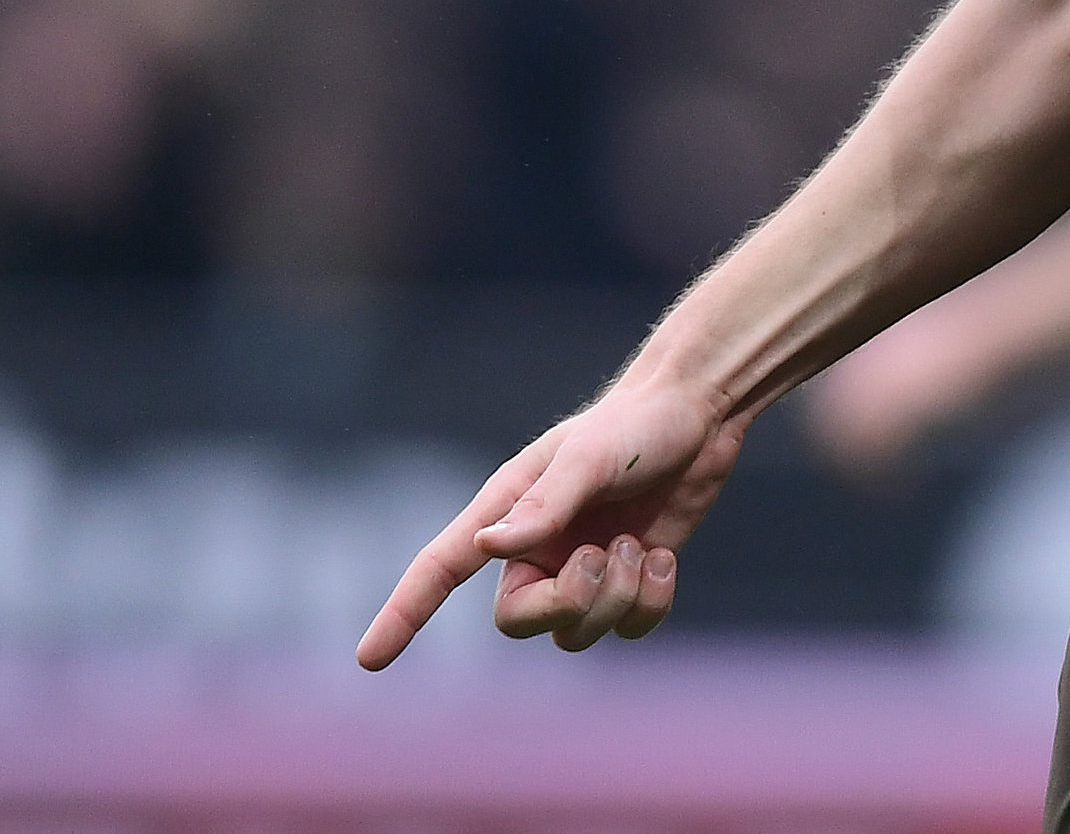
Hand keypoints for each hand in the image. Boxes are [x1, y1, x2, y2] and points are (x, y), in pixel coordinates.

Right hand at [357, 376, 747, 666]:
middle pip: (518, 621)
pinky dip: (650, 602)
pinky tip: (664, 558)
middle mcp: (537, 546)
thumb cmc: (637, 423)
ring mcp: (582, 565)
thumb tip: (487, 549)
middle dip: (565, 604)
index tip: (369, 659)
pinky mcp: (628, 579)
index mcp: (508, 510)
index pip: (442, 568)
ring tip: (639, 545)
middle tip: (606, 557)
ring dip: (616, 597)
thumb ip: (544, 505)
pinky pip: (628, 628)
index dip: (403, 614)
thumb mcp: (590, 457)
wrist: (701, 409)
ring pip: (577, 631)